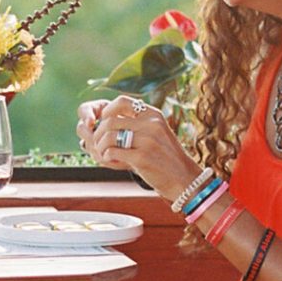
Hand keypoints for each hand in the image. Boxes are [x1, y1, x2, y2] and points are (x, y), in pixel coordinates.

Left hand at [79, 94, 195, 200]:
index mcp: (153, 115)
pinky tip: (112, 161)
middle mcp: (151, 124)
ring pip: (108, 136)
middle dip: (98, 133)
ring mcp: (147, 141)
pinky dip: (106, 157)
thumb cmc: (166, 156)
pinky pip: (112, 152)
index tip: (103, 123)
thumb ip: (139, 123)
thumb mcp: (157, 132)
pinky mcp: (141, 158)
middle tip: (98, 144)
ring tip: (104, 154)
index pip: (122, 101)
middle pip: (110, 121)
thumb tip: (106, 118)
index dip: (107, 111)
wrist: (183, 179)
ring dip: (100, 147)